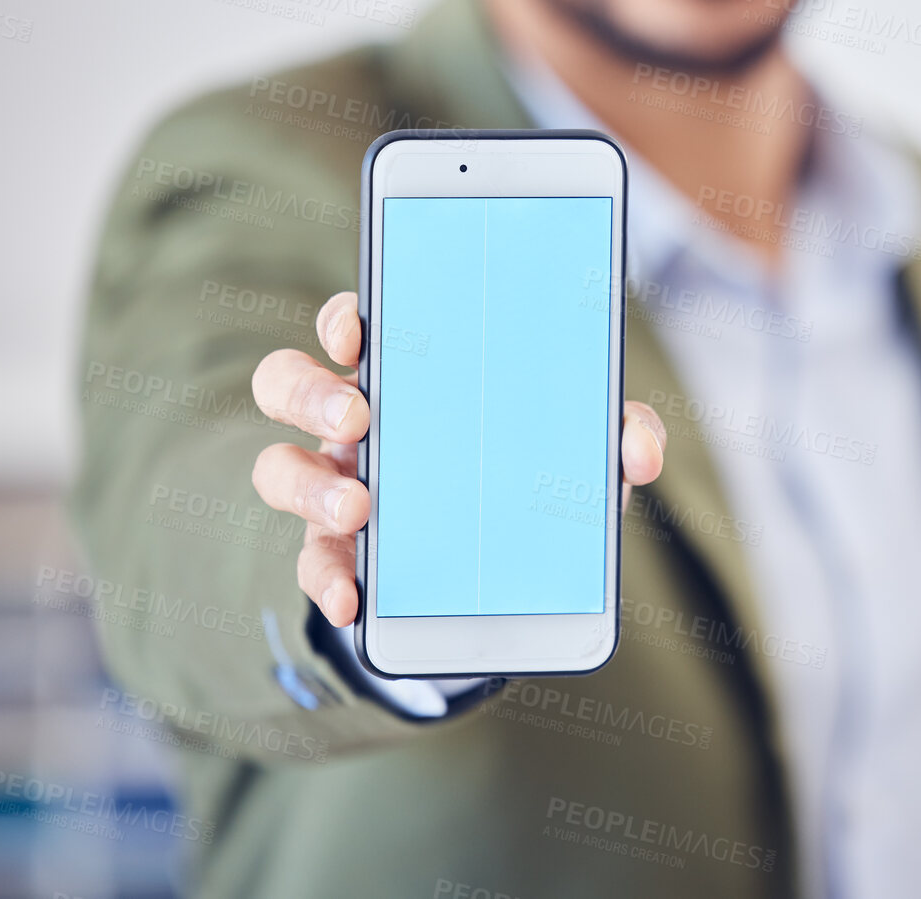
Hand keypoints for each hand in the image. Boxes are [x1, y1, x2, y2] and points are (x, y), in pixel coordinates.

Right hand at [251, 291, 665, 626]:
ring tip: (358, 510)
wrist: (507, 578)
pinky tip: (352, 600)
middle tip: (358, 418)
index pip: (351, 325)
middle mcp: (355, 424)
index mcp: (406, 376)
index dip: (343, 319)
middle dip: (312, 392)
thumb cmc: (531, 475)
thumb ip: (617, 435)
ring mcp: (336, 487)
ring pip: (280, 471)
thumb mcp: (581, 453)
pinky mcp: (338, 555)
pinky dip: (327, 582)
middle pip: (288, 383)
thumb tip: (640, 452)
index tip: (359, 329)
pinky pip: (312, 565)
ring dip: (311, 489)